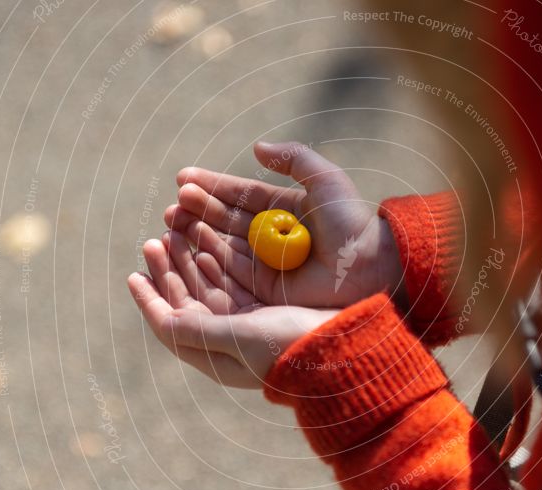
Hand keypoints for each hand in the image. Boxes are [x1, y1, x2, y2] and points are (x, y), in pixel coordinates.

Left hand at [128, 231, 337, 388]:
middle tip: (156, 239)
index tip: (133, 274)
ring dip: (191, 261)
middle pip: (187, 300)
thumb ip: (198, 330)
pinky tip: (208, 243)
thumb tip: (161, 320)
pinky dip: (218, 261)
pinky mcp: (266, 308)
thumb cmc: (288, 347)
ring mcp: (247, 324)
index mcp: (214, 355)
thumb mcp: (239, 338)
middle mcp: (226, 340)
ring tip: (178, 232)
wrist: (339, 348)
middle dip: (169, 270)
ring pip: (208, 287)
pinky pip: (232, 281)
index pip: (170, 325)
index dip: (148, 300)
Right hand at [163, 141, 406, 307]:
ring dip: (197, 231)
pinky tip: (191, 243)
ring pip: (224, 244)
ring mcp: (269, 262)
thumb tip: (257, 148)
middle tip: (175, 201)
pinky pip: (233, 271)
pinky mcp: (267, 288)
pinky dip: (210, 257)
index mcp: (285, 209)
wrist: (368, 264)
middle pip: (227, 220)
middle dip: (199, 210)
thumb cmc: (349, 219)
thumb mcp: (323, 178)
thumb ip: (293, 158)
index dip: (213, 186)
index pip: (241, 195)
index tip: (184, 177)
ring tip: (173, 219)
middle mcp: (273, 235)